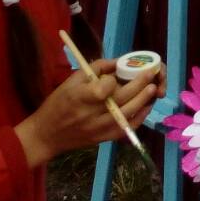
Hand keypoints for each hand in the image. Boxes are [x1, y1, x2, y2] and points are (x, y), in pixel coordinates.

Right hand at [14, 59, 160, 167]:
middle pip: (120, 99)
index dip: (111, 81)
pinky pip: (126, 128)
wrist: (46, 135)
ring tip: (153, 88)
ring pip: (127, 114)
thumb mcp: (71, 81)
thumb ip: (96, 68)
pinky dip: (139, 118)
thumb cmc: (58, 103)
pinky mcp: (103, 138)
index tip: (113, 76)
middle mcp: (90, 115)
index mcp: (79, 98)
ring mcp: (98, 128)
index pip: (102, 89)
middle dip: (139, 85)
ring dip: (143, 100)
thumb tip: (119, 62)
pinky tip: (146, 106)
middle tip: (151, 73)